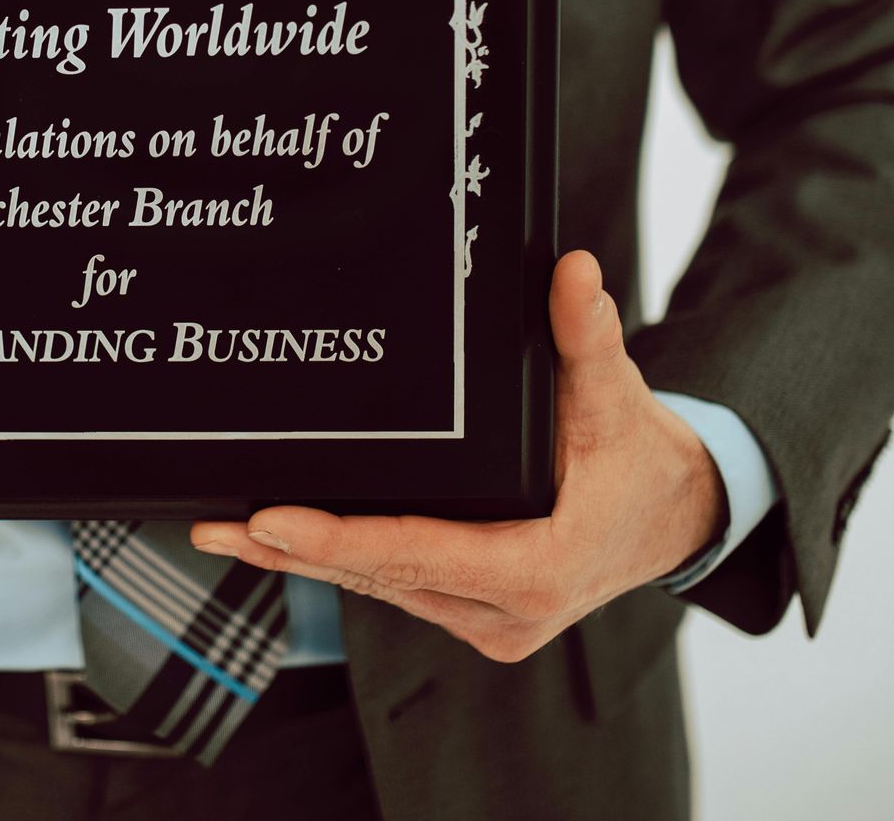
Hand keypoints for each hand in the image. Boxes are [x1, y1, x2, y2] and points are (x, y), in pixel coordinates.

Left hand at [189, 251, 725, 662]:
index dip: (338, 539)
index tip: (272, 522)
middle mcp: (505, 611)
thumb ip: (587, 337)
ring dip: (307, 561)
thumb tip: (573, 273)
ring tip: (229, 532)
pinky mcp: (473, 615)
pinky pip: (395, 588)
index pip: (416, 551)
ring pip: (379, 587)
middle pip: (381, 574)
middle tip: (220, 524)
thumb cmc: (640, 461)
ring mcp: (486, 621)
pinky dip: (344, 563)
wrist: (673, 518)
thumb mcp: (615, 397)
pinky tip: (285, 544)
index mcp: (538, 569)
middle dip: (295, 551)